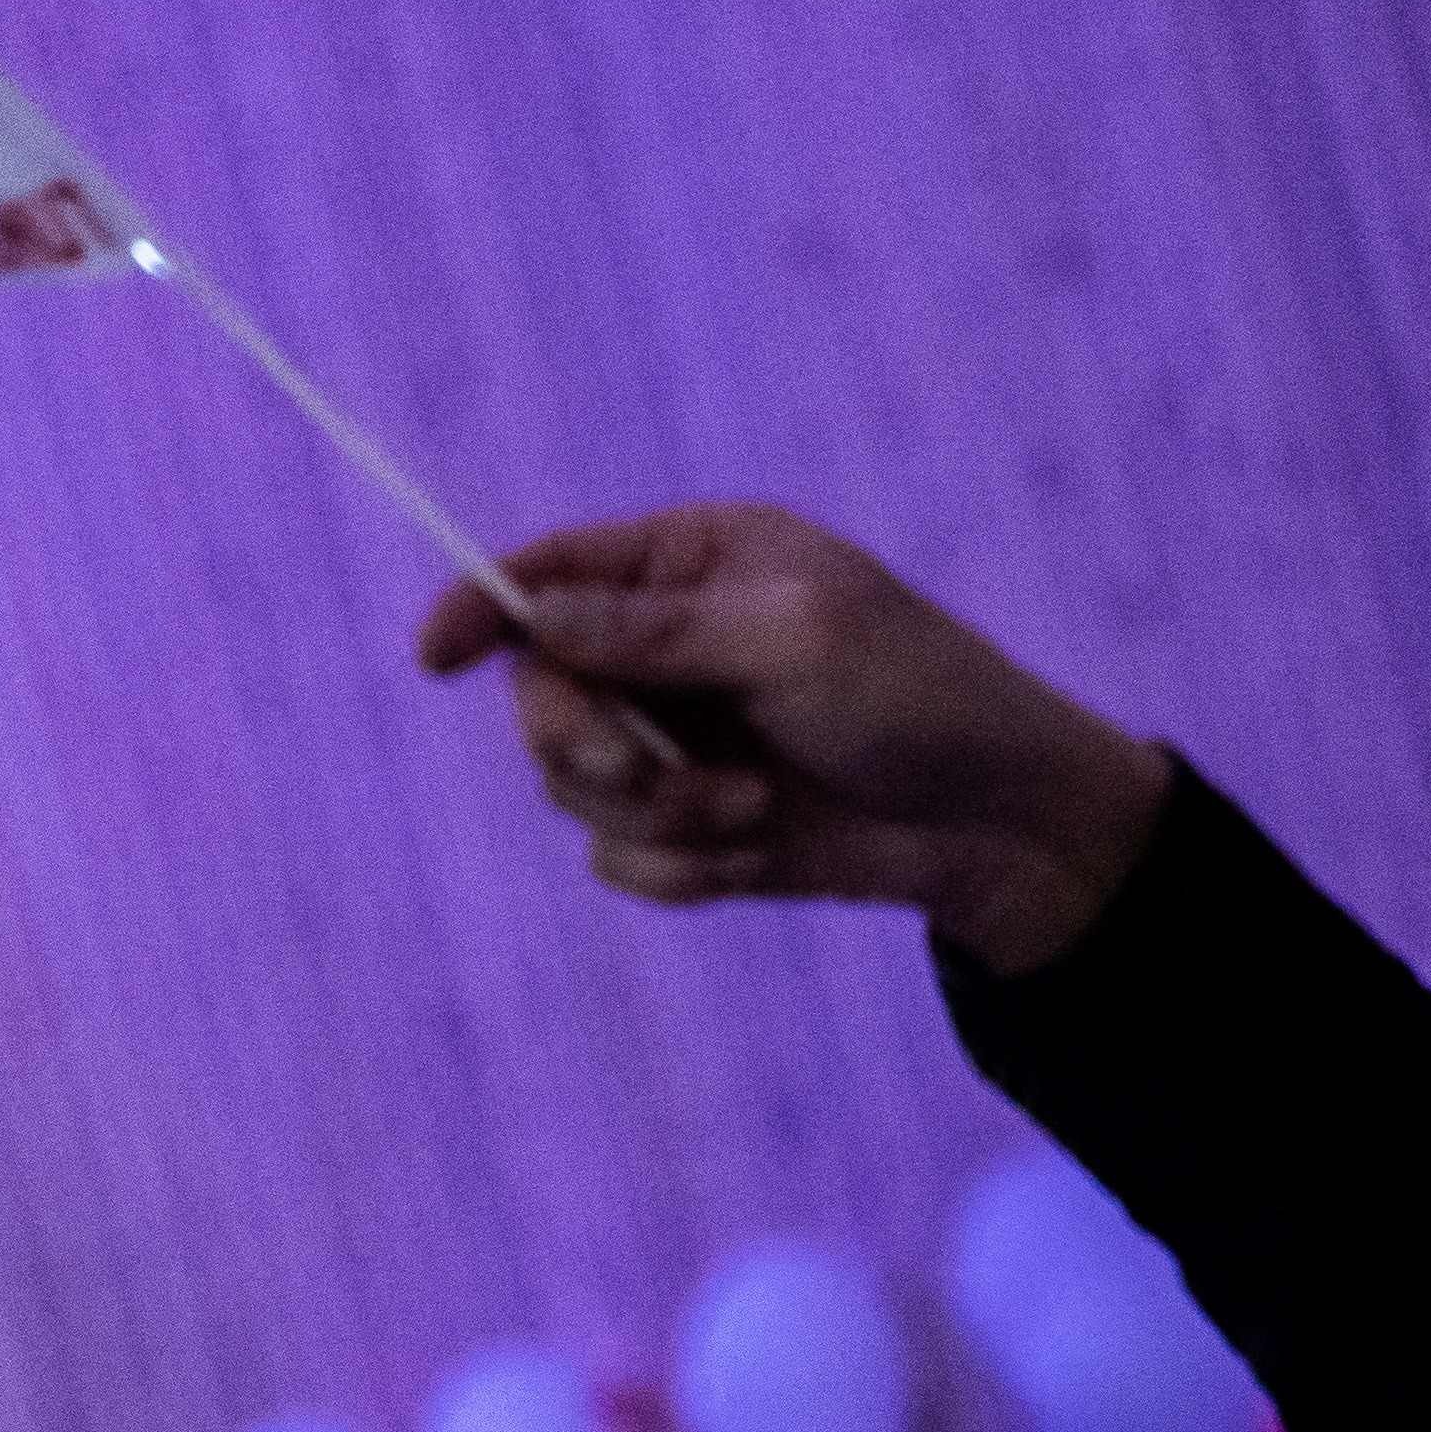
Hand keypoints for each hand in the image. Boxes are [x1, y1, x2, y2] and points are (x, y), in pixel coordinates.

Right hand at [412, 503, 1177, 975]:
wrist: (995, 824)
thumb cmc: (918, 699)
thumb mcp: (792, 640)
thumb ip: (654, 632)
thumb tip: (531, 615)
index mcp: (694, 566)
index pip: (551, 573)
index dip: (481, 607)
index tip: (435, 653)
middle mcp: (665, 649)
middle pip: (538, 693)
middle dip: (583, 741)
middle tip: (638, 765)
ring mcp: (669, 740)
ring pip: (568, 788)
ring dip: (657, 812)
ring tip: (751, 806)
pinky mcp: (682, 826)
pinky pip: (615, 858)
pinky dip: (682, 865)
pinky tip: (759, 845)